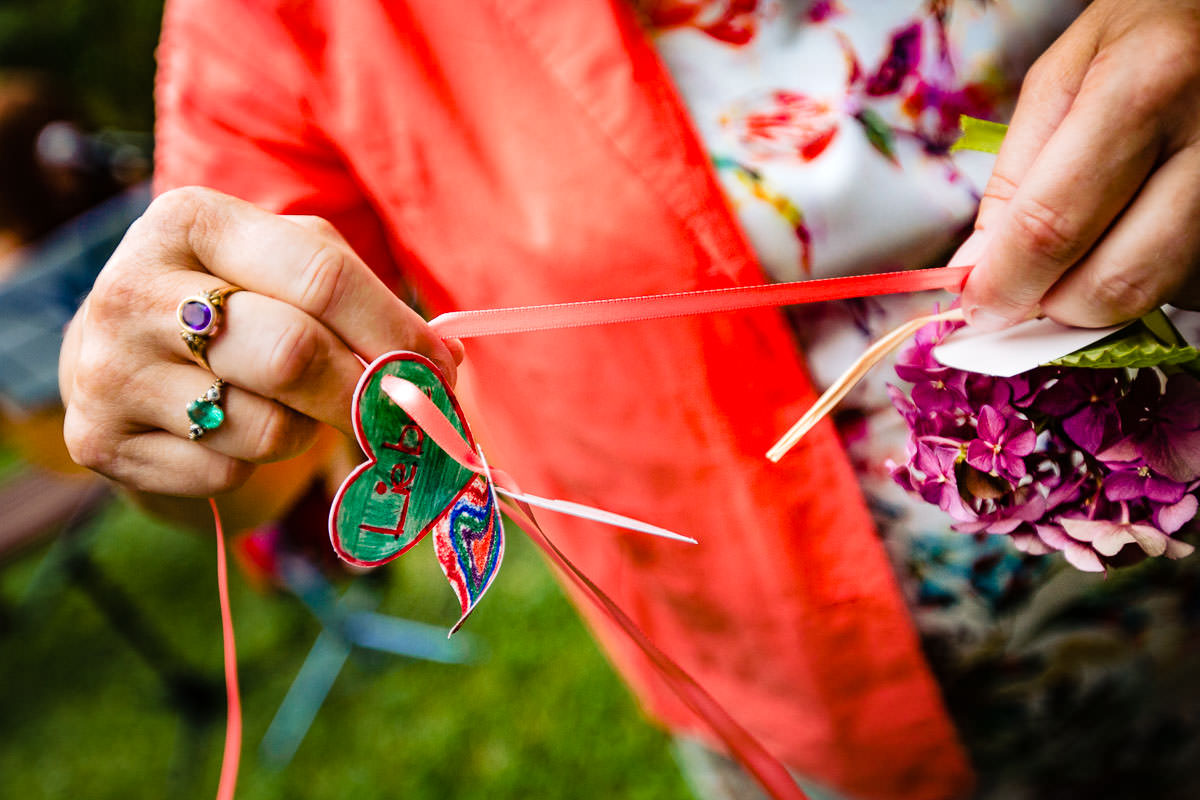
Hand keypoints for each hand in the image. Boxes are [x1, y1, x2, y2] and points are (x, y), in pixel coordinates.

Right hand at [59, 186, 461, 496]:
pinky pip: (223, 473)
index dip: (396, 332)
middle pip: (294, 355)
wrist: (123, 354)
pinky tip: (232, 433)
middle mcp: (134, 287)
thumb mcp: (285, 266)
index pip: (321, 277)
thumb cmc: (234, 301)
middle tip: (399, 415)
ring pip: (263, 428)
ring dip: (305, 431)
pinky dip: (251, 465)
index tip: (442, 370)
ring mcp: (108, 368)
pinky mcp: (100, 441)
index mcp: (192, 220)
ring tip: (290, 407)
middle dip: (365, 395)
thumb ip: (362, 297)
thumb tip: (443, 363)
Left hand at [957, 0, 1199, 329]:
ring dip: (1097, 293)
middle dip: (1052, 303)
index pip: (1053, 227)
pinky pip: (1187, 282)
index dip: (1005, 283)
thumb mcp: (1060, 77)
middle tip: (1026, 283)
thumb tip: (979, 268)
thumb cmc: (1144, 36)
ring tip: (1081, 242)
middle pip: (1113, 282)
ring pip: (1155, 293)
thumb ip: (1015, 178)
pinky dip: (1144, 275)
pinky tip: (1132, 231)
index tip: (979, 304)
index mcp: (1147, 89)